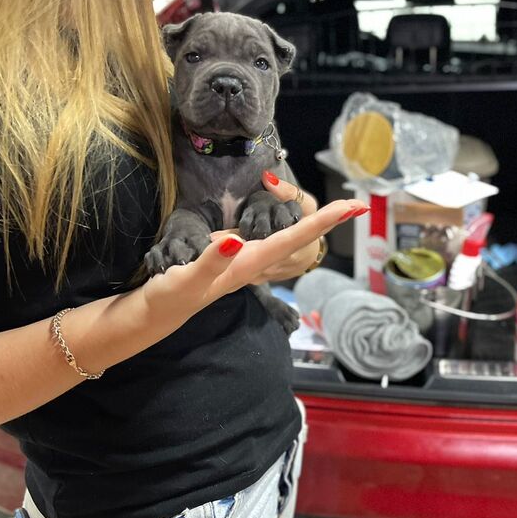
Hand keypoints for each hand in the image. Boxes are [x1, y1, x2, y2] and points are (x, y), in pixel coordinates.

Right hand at [142, 190, 368, 316]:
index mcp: (248, 263)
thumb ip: (211, 261)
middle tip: (358, 205)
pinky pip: (272, 240)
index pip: (292, 238)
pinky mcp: (236, 258)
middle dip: (328, 221)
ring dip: (315, 225)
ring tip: (341, 211)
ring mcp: (247, 261)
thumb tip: (235, 242)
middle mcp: (254, 262)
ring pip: (289, 239)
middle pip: (299, 238)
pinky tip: (300, 224)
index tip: (349, 208)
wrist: (159, 312)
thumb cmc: (171, 295)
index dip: (321, 222)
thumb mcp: (186, 278)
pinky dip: (292, 228)